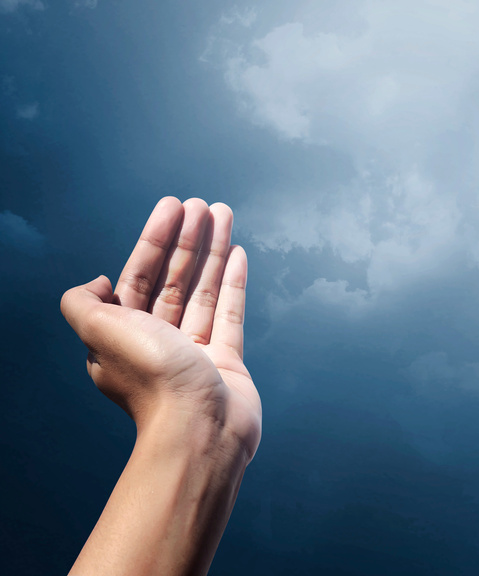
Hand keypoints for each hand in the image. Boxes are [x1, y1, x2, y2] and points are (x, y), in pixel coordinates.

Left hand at [61, 197, 260, 461]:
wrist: (202, 431)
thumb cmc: (154, 382)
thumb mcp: (100, 334)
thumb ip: (82, 303)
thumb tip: (98, 281)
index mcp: (124, 336)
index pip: (140, 275)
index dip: (155, 238)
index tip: (173, 207)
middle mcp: (157, 342)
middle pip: (174, 278)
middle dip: (188, 239)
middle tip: (203, 205)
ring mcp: (195, 351)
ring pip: (203, 289)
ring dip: (213, 250)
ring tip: (224, 216)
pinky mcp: (226, 360)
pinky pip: (229, 312)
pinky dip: (232, 281)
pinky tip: (237, 253)